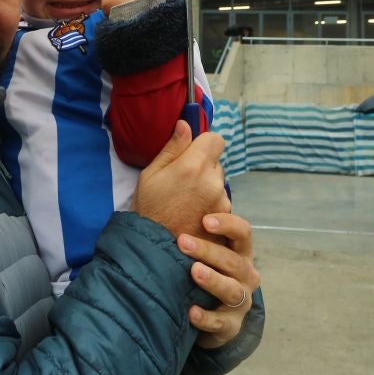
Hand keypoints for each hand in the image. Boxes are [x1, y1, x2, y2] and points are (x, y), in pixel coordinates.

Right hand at [134, 122, 228, 240]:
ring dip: (208, 187)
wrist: (155, 250)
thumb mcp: (151, 174)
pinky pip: (221, 202)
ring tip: (186, 202)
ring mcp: (222, 202)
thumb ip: (172, 148)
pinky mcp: (225, 219)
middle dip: (203, 167)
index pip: (216, 140)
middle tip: (183, 183)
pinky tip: (193, 215)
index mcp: (194, 166)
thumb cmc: (148, 209)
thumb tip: (185, 124)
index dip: (204, 143)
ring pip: (218, 183)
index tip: (192, 153)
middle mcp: (213, 182)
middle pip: (216, 162)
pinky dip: (211, 205)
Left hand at [178, 212, 259, 348]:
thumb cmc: (205, 273)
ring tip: (193, 271)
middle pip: (233, 260)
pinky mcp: (231, 326)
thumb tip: (173, 193)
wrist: (212, 318)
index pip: (244, 233)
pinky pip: (221, 322)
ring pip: (231, 290)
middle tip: (182, 241)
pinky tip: (191, 312)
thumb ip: (194, 229)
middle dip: (208, 250)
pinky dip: (206, 318)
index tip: (205, 219)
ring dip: (212, 280)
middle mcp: (246, 275)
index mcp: (240, 253)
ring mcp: (241, 302)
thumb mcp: (205, 252)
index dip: (228, 224)